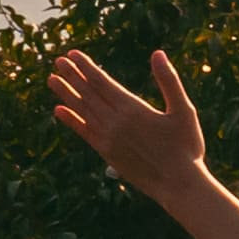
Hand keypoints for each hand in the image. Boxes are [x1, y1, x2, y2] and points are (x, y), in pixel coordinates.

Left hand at [52, 45, 211, 201]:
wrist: (177, 184)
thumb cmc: (187, 146)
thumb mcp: (184, 110)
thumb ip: (169, 81)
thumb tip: (158, 53)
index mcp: (132, 108)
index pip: (102, 82)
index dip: (86, 67)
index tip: (72, 54)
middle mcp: (115, 122)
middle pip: (88, 93)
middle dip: (73, 75)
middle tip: (58, 61)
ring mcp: (108, 138)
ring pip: (82, 110)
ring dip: (66, 94)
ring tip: (52, 80)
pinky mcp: (106, 152)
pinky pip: (83, 132)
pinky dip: (71, 120)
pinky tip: (59, 110)